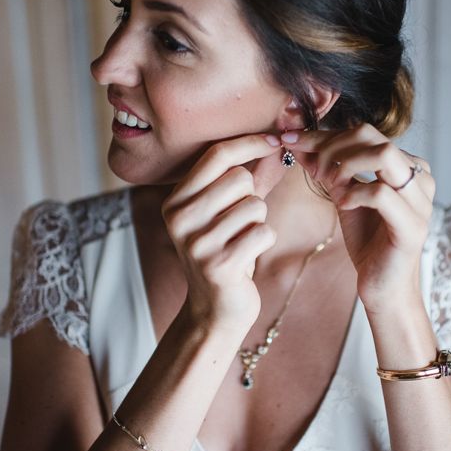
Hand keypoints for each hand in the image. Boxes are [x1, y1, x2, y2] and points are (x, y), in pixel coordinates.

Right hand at [162, 133, 286, 333]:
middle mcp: (180, 218)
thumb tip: (274, 142)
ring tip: (241, 242)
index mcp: (176, 200)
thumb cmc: (224, 253)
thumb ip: (244, 179)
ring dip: (259, 223)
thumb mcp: (223, 213)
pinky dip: (265, 242)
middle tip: (240, 223)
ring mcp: (197, 242)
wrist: (214, 309)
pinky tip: (248, 257)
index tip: (273, 141)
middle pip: (240, 178)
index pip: (216, 155)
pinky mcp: (219, 264)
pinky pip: (264, 232)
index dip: (249, 143)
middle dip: (253, 197)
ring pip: (256, 206)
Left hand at [281, 124, 435, 316]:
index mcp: (407, 166)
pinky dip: (354, 194)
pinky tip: (342, 205)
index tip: (291, 139)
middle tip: (312, 168)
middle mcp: (420, 178)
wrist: (382, 286)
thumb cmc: (367, 241)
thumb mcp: (343, 196)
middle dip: (332, 146)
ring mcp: (420, 201)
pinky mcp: (412, 226)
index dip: (325, 134)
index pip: (366, 133)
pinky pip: (381, 194)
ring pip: (384, 155)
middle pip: (375, 137)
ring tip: (329, 184)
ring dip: (346, 164)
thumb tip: (296, 142)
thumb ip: (327, 168)